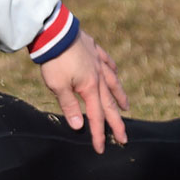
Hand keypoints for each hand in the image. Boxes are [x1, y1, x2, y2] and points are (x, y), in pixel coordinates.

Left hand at [38, 28, 128, 152]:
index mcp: (89, 87)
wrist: (53, 31)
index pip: (96, 116)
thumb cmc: (54, 60)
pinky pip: (106, 61)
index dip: (98, 134)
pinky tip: (114, 71)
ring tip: (126, 107)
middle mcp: (98, 75)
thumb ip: (69, 106)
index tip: (101, 149)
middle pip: (109, 103)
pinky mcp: (92, 48)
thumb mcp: (58, 86)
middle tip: (124, 138)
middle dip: (116, 122)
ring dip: (119, 96)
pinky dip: (112, 68)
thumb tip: (78, 126)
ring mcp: (97, 61)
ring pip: (112, 82)